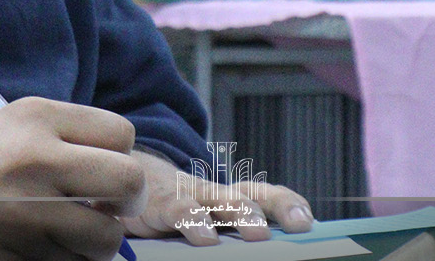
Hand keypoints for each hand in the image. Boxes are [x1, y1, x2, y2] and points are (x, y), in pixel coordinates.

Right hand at [0, 97, 144, 260]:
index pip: (121, 134)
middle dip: (125, 204)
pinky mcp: (19, 256)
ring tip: (64, 237)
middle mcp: (36, 159)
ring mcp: (27, 212)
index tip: (109, 178)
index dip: (122, 160)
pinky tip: (38, 251)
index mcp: (34, 118)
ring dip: (93, 244)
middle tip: (108, 213)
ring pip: (104, 238)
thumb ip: (63, 138)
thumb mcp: (5, 129)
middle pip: (127, 182)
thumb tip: (122, 166)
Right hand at [123, 149, 312, 244]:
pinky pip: (180, 210)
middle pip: (252, 194)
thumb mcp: (207, 223)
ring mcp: (190, 195)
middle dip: (277, 208)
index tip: (309, 223)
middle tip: (298, 228)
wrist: (125, 183)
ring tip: (260, 234)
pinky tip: (206, 240)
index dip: (290, 205)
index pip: (269, 195)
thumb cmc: (174, 212)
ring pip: (221, 199)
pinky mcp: (161, 204)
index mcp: (231, 198)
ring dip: (243, 213)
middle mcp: (216, 194)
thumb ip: (234, 238)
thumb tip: (270, 250)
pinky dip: (194, 222)